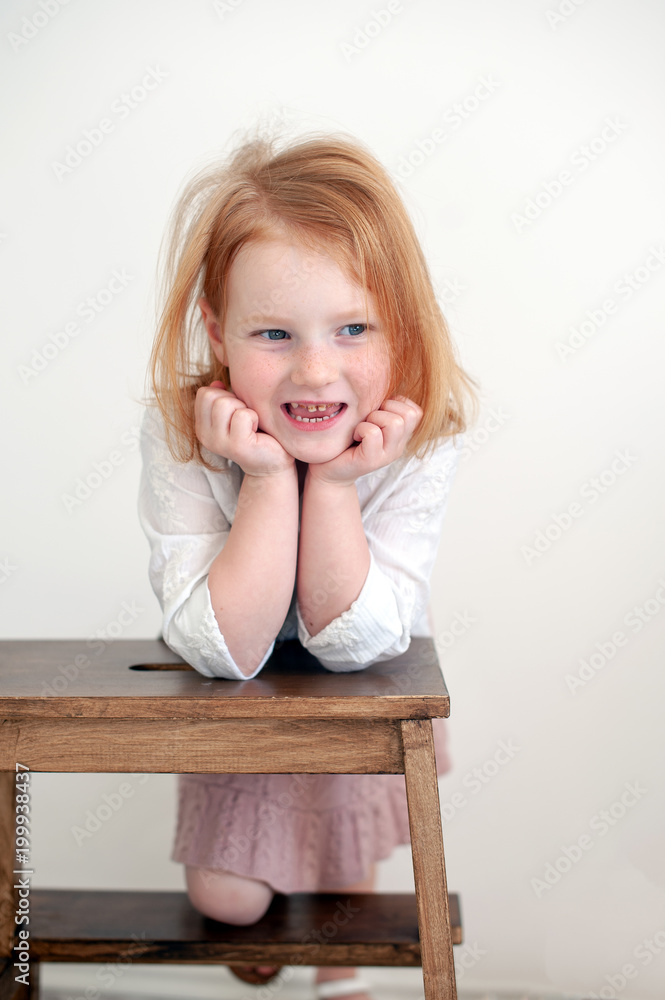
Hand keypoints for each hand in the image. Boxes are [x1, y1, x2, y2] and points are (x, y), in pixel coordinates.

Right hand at [195, 382, 293, 477]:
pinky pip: (243, 415)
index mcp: (202, 427)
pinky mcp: (237, 446)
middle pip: (211, 396)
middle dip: (233, 400)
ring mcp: (219, 443)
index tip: (236, 409)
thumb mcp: (234, 413)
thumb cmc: (255, 433)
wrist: (271, 462)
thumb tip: (217, 383)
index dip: (223, 394)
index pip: (203, 393)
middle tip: (245, 417)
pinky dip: (254, 417)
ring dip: (243, 408)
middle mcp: (205, 436)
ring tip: (251, 424)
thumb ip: (222, 398)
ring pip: (225, 403)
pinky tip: (257, 430)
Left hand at [307, 396, 422, 485]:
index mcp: (400, 435)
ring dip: (373, 419)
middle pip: (409, 415)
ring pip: (395, 423)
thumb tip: (382, 379)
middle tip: (367, 420)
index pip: (415, 410)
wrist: (327, 470)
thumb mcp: (367, 418)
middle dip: (385, 409)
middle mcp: (398, 446)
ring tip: (361, 428)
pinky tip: (354, 437)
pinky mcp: (371, 461)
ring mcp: (387, 455)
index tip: (376, 412)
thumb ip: (380, 406)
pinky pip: (373, 433)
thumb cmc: (345, 438)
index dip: (395, 403)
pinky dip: (361, 429)